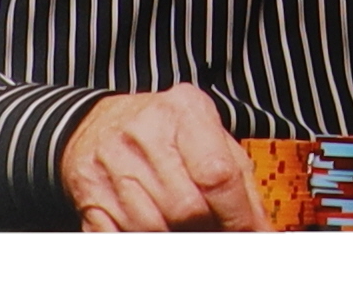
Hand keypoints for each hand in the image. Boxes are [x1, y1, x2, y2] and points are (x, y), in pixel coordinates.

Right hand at [60, 82, 272, 231]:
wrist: (97, 122)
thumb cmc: (165, 131)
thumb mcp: (209, 136)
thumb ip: (240, 181)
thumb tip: (263, 232)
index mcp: (184, 109)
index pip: (218, 174)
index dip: (236, 216)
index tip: (245, 234)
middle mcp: (146, 131)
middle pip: (187, 208)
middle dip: (205, 228)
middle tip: (209, 225)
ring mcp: (112, 161)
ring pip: (155, 230)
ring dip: (173, 237)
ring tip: (178, 221)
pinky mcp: (89, 191)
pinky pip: (122, 238)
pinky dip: (141, 242)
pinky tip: (152, 225)